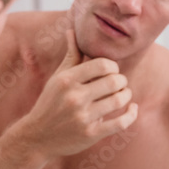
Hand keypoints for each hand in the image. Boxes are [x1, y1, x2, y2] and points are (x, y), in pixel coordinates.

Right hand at [16, 29, 137, 158]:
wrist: (36, 137)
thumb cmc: (50, 102)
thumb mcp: (58, 78)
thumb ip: (71, 56)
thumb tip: (72, 31)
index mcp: (66, 80)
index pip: (102, 65)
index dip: (113, 66)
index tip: (111, 71)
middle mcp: (74, 98)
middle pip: (114, 81)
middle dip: (122, 81)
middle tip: (119, 83)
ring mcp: (82, 117)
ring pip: (119, 101)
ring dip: (127, 95)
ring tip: (124, 94)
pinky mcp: (90, 134)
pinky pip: (120, 123)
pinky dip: (131, 114)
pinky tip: (133, 109)